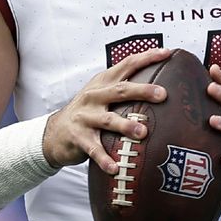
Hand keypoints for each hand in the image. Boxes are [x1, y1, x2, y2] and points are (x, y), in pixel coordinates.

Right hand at [42, 47, 169, 173]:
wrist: (54, 132)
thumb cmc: (87, 111)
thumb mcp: (102, 93)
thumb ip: (124, 86)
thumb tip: (159, 84)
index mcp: (104, 82)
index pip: (127, 64)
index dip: (147, 57)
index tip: (166, 53)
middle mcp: (94, 96)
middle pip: (121, 90)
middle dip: (142, 90)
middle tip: (162, 94)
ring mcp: (85, 117)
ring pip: (108, 119)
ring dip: (126, 125)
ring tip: (143, 132)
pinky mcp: (78, 138)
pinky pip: (94, 149)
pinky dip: (104, 159)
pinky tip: (115, 167)